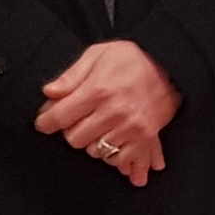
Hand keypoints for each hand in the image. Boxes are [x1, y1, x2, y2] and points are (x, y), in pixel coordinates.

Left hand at [36, 40, 181, 184]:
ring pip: (94, 151)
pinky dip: (111, 155)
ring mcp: (129, 128)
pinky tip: (110, 141)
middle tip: (75, 120)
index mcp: (98, 90)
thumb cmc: (132, 59)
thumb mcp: (98, 54)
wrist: (170, 67)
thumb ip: (71, 75)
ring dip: (90, 142)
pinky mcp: (143, 138)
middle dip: (70, 130)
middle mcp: (113, 112)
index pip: (61, 116)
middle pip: (74, 138)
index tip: (44, 122)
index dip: (46, 121)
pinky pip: (118, 160)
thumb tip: (50, 92)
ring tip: (96, 128)